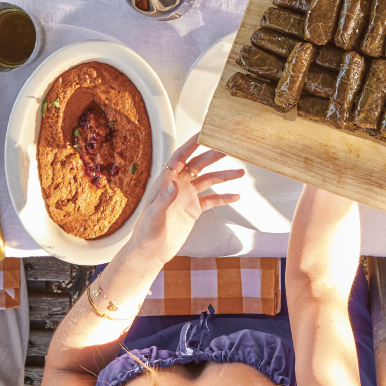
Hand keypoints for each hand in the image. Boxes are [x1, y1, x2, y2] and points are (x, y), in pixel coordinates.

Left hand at [124, 133, 243, 263]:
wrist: (151, 253)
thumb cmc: (146, 233)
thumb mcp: (153, 216)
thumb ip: (163, 199)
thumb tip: (174, 183)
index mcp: (166, 181)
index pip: (180, 157)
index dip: (191, 144)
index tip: (204, 133)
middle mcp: (178, 185)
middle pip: (198, 165)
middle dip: (213, 156)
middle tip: (228, 150)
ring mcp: (187, 197)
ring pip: (208, 181)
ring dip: (224, 176)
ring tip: (240, 173)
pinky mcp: (194, 210)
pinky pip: (212, 200)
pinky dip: (224, 197)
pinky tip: (235, 196)